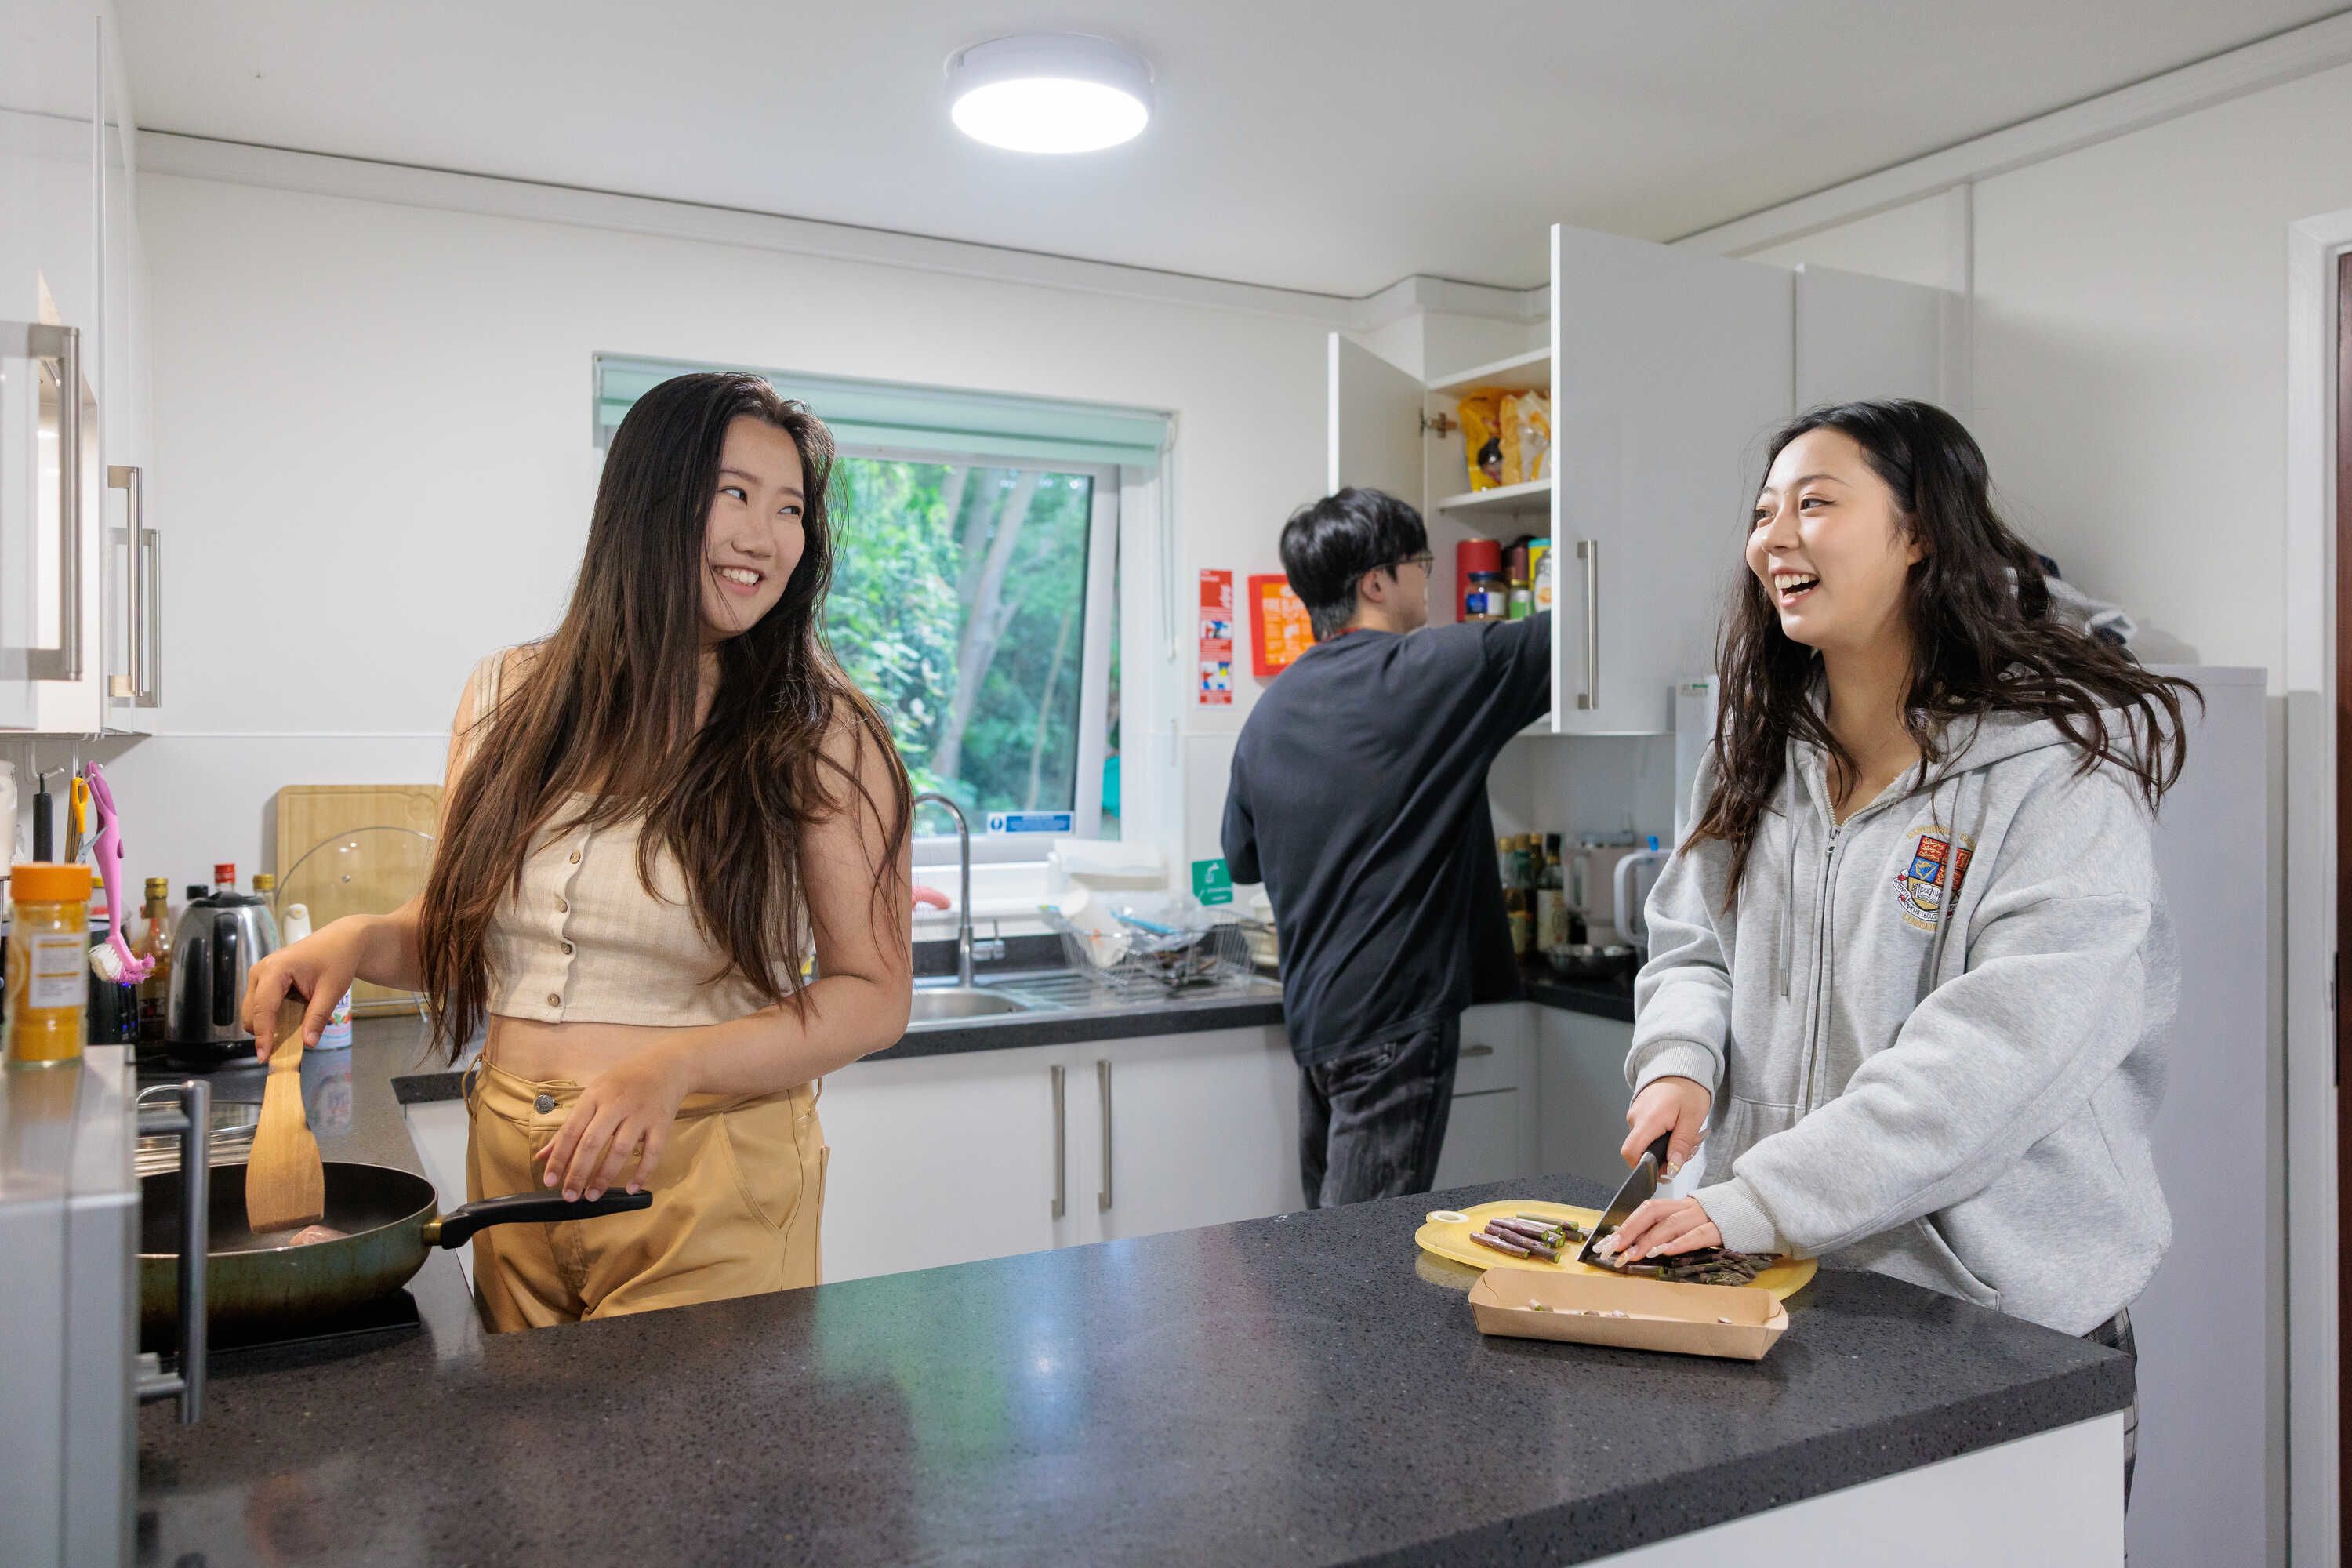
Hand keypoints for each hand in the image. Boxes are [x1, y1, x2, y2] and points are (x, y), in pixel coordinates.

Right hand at [243, 921, 363, 1058]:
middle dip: (264, 1033)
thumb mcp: (332, 991)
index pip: (262, 1009)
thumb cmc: (336, 960)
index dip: (263, 1035)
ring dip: (268, 1025)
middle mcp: (260, 971)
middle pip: (251, 1013)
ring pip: (252, 1012)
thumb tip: (308, 1043)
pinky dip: (272, 1018)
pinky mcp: (262, 981)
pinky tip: (292, 1018)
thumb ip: (317, 1017)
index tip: (264, 1056)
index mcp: (275, 969)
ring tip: (294, 1028)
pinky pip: (260, 1007)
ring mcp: (258, 975)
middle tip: (285, 1049)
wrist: (339, 941)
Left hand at [537, 1046, 691, 1201]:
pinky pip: (653, 1152)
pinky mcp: (662, 1123)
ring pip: (620, 1150)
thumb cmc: (623, 1082)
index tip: (549, 1181)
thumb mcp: (593, 1095)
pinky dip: (642, 1172)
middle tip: (570, 1196)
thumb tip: (543, 1156)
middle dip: (578, 1172)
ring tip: (593, 1196)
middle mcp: (616, 1105)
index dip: (559, 1158)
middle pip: (592, 1143)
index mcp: (595, 1097)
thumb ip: (569, 1127)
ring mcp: (640, 1114)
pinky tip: (631, 1188)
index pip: (571, 1131)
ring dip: (605, 1176)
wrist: (666, 1066)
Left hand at [1608, 1195, 1722, 1260]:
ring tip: (1634, 1254)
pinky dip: (1680, 1243)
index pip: (1646, 1209)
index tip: (1607, 1243)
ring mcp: (1704, 1216)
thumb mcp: (1690, 1220)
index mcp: (1678, 1205)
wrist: (1754, 1209)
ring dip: (1650, 1240)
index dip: (1626, 1224)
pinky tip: (1666, 1252)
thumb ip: (1668, 1227)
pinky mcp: (1720, 1229)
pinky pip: (1698, 1235)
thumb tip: (1636, 1243)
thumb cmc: (1717, 1219)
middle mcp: (1687, 1207)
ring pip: (1671, 1224)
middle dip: (1631, 1231)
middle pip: (1653, 1213)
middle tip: (1614, 1249)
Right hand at [1622, 1075, 1712, 1177]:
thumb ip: (1680, 1145)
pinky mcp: (1639, 1114)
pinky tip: (1677, 1128)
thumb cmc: (1688, 1088)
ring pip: (1645, 1144)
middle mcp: (1635, 1118)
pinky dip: (1662, 1137)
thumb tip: (1672, 1169)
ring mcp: (1635, 1115)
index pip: (1631, 1153)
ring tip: (1685, 1135)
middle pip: (1641, 1151)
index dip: (1644, 1169)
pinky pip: (1647, 1134)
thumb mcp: (1691, 1119)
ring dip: (1666, 1147)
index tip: (1665, 1171)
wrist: (1680, 1065)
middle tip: (1688, 1149)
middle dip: (1664, 1158)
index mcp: (1648, 1120)